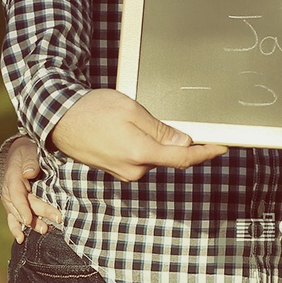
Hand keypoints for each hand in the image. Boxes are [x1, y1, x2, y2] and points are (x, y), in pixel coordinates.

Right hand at [1, 137, 61, 242]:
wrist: (18, 153)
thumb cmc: (26, 152)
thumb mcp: (28, 151)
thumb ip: (30, 161)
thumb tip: (30, 173)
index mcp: (12, 178)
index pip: (17, 196)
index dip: (23, 208)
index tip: (29, 220)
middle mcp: (9, 191)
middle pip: (24, 206)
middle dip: (38, 216)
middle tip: (54, 222)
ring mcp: (10, 199)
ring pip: (20, 214)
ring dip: (32, 224)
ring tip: (45, 230)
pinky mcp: (14, 204)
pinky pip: (13, 218)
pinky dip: (16, 229)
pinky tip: (21, 239)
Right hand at [50, 88, 227, 180]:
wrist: (59, 119)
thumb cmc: (94, 110)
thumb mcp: (133, 111)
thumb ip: (160, 130)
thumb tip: (184, 144)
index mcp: (140, 154)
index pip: (182, 159)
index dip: (205, 154)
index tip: (221, 148)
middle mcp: (133, 169)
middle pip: (169, 156)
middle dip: (179, 141)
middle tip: (179, 120)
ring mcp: (123, 171)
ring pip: (154, 156)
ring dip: (158, 141)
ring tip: (139, 117)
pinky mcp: (116, 168)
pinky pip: (140, 157)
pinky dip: (145, 144)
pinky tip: (131, 127)